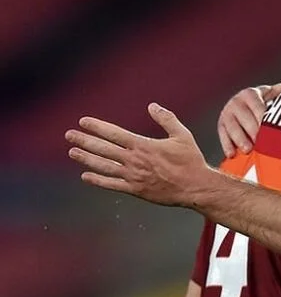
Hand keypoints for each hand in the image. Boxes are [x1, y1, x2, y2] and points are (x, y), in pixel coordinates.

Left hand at [65, 103, 208, 206]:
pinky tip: (86, 176)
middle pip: (103, 149)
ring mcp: (133, 176)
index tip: (83, 122)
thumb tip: (152, 106)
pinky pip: (112, 185)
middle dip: (85, 141)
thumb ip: (166, 119)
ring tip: (73, 152)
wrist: (195, 187)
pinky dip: (97, 180)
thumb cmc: (191, 160)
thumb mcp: (182, 135)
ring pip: (103, 166)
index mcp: (144, 146)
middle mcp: (134, 161)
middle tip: (70, 135)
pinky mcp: (136, 190)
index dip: (97, 127)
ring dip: (86, 159)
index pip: (114, 134)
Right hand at [218, 81, 280, 156]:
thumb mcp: (270, 94)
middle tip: (261, 142)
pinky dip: (227, 145)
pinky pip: (222, 136)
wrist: (241, 103)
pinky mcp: (220, 125)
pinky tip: (232, 154)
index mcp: (250, 94)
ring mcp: (226, 114)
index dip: (263, 117)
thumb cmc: (261, 101)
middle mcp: (236, 102)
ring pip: (232, 127)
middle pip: (244, 117)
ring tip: (248, 150)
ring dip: (240, 139)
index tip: (271, 129)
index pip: (257, 106)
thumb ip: (280, 91)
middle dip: (253, 130)